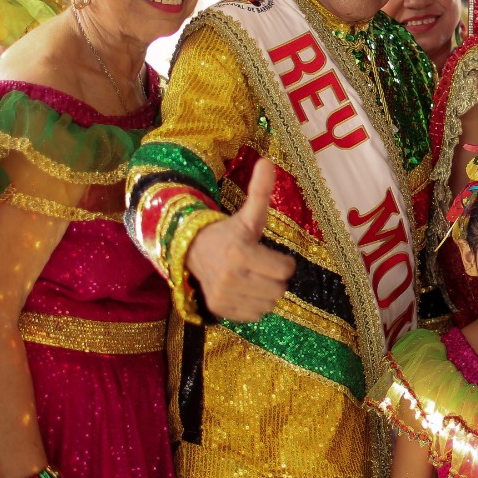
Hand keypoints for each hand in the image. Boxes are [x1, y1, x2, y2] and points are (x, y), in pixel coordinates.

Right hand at [184, 158, 294, 321]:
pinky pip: (254, 315)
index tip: (275, 256)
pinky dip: (254, 305)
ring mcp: (223, 295)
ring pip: (268, 304)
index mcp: (240, 253)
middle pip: (279, 290)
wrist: (191, 250)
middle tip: (264, 267)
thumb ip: (260, 191)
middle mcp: (230, 277)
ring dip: (266, 292)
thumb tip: (268, 161)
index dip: (285, 263)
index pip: (285, 270)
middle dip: (276, 278)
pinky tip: (245, 289)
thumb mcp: (247, 214)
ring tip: (254, 277)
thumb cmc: (228, 232)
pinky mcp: (219, 308)